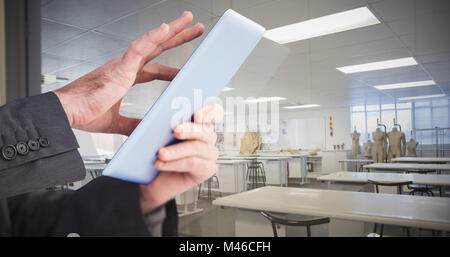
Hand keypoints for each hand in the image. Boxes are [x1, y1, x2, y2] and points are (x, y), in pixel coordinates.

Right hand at [54, 11, 204, 135]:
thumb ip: (132, 124)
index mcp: (126, 77)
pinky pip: (138, 47)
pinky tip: (165, 28)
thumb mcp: (117, 122)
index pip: (156, 69)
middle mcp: (127, 66)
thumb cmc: (84, 112)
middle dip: (177, 37)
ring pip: (152, 41)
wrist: (68, 114)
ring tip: (189, 20)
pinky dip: (152, 37)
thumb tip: (144, 130)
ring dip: (171, 30)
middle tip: (194, 28)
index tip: (187, 69)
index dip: (172, 68)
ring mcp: (124, 64)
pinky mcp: (119, 67)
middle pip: (158, 48)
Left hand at [139, 104, 223, 213]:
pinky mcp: (207, 169)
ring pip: (197, 147)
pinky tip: (162, 164)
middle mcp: (206, 138)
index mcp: (197, 125)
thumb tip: (157, 118)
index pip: (212, 111)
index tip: (197, 115)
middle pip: (205, 130)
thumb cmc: (158, 157)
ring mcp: (209, 154)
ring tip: (161, 154)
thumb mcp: (156, 137)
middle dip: (189, 130)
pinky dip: (175, 163)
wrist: (154, 182)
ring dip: (177, 151)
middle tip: (176, 131)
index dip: (209, 111)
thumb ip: (160, 126)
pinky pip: (193, 163)